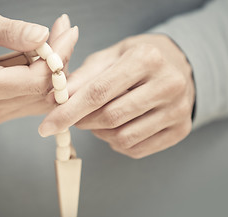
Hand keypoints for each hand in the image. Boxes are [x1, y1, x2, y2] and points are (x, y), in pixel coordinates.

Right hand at [0, 6, 77, 123]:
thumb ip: (12, 32)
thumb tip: (44, 36)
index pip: (35, 81)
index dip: (58, 57)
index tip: (68, 32)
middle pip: (42, 93)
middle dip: (60, 62)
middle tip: (64, 32)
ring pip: (41, 99)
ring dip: (53, 71)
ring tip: (54, 40)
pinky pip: (31, 99)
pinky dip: (41, 78)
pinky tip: (41, 57)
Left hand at [39, 34, 194, 158]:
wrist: (178, 66)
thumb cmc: (137, 59)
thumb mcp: (109, 57)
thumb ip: (81, 78)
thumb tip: (53, 100)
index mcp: (147, 58)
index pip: (99, 92)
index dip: (68, 112)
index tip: (46, 127)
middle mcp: (168, 84)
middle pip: (110, 117)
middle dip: (82, 122)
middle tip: (72, 117)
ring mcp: (178, 110)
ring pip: (123, 137)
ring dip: (99, 133)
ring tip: (97, 119)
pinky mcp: (181, 130)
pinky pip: (136, 149)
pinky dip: (116, 142)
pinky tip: (116, 128)